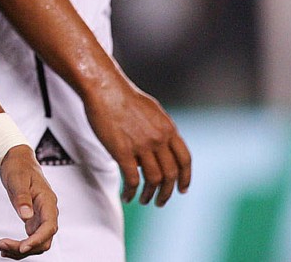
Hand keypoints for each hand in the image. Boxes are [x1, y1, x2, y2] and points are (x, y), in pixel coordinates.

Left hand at [0, 145, 57, 257]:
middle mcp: (47, 212)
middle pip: (43, 239)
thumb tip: (26, 216)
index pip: (49, 227)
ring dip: (20, 249)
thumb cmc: (19, 167)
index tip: (23, 247)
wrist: (17, 161)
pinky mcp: (33, 220)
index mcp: (47, 202)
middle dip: (25, 247)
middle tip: (2, 245)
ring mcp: (41, 218)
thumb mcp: (17, 179)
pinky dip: (18, 246)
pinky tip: (4, 247)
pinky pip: (29, 239)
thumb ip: (22, 197)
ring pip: (37, 243)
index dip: (38, 239)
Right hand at [86, 79, 191, 205]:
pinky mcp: (123, 151)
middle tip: (160, 201)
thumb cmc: (124, 96)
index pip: (185, 160)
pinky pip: (132, 179)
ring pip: (153, 180)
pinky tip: (128, 196)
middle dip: (167, 192)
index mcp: (168, 129)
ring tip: (144, 201)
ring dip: (150, 195)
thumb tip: (162, 146)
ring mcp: (142, 146)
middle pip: (170, 174)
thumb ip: (161, 129)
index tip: (182, 189)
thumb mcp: (152, 110)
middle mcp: (159, 139)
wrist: (104, 88)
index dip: (186, 178)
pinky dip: (132, 192)